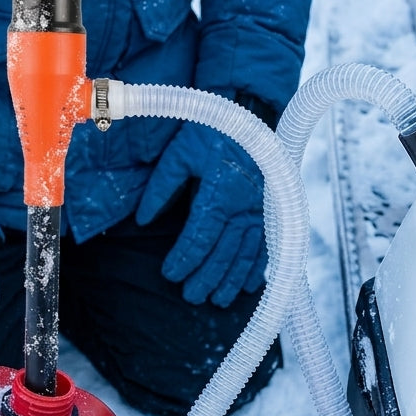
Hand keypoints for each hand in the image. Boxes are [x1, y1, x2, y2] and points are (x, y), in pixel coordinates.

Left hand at [136, 121, 265, 306]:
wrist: (251, 116)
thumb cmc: (210, 134)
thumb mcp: (179, 154)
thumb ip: (160, 188)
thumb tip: (143, 220)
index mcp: (219, 193)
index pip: (199, 237)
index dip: (184, 260)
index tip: (170, 274)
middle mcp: (244, 206)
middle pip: (223, 252)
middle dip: (206, 277)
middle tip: (191, 296)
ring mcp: (261, 210)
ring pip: (246, 254)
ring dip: (232, 279)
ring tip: (219, 300)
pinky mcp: (271, 210)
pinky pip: (267, 245)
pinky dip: (259, 267)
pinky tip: (251, 285)